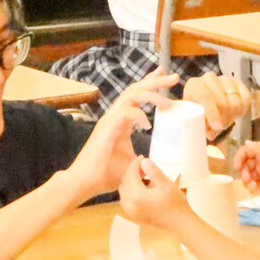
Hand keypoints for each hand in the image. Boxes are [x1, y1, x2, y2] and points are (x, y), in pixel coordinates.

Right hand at [63, 72, 175, 199]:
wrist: (85, 183)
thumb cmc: (105, 174)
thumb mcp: (132, 163)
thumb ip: (142, 158)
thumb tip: (152, 162)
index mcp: (121, 121)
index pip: (136, 95)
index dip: (150, 83)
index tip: (165, 75)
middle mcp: (115, 116)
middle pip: (135, 89)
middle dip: (155, 81)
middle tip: (174, 77)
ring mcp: (109, 120)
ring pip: (130, 96)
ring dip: (151, 95)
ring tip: (168, 102)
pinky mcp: (106, 128)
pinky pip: (125, 113)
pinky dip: (138, 115)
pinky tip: (148, 124)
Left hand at [116, 157, 192, 231]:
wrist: (180, 224)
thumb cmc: (176, 204)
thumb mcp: (166, 184)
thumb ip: (153, 171)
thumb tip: (143, 161)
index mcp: (137, 196)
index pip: (130, 174)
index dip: (135, 164)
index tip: (142, 157)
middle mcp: (130, 205)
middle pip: (125, 182)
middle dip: (132, 172)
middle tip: (143, 165)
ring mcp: (130, 212)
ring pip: (123, 191)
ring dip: (130, 181)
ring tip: (142, 176)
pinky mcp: (133, 216)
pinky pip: (125, 200)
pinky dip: (130, 191)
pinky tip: (140, 188)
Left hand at [182, 73, 250, 137]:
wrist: (206, 103)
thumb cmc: (198, 110)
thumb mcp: (193, 117)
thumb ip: (198, 124)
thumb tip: (210, 133)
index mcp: (194, 85)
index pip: (206, 98)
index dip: (212, 114)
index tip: (217, 127)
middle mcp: (209, 79)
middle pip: (222, 103)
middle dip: (223, 119)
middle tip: (219, 128)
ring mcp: (224, 80)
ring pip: (235, 102)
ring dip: (231, 116)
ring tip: (224, 121)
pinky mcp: (237, 82)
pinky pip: (245, 99)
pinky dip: (241, 110)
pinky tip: (234, 113)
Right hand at [235, 140, 259, 196]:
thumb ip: (258, 148)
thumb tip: (246, 142)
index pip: (245, 152)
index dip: (239, 158)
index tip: (238, 167)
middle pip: (244, 165)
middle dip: (242, 172)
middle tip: (247, 178)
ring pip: (248, 176)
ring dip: (246, 181)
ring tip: (252, 185)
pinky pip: (254, 186)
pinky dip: (252, 188)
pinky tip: (255, 190)